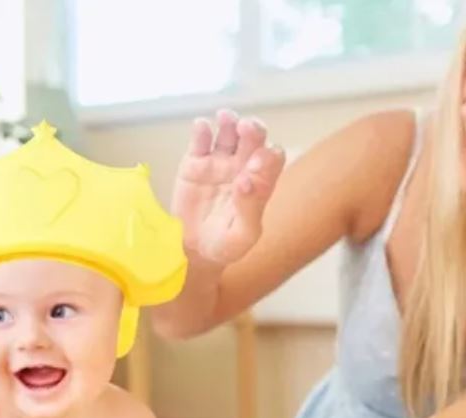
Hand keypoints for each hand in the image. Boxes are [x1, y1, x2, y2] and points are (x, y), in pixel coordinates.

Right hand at [172, 109, 285, 265]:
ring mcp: (219, 162)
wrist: (194, 251)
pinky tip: (202, 127)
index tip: (254, 166)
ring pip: (228, 132)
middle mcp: (242, 167)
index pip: (271, 160)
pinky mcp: (195, 163)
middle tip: (246, 128)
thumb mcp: (242, 235)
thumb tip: (247, 181)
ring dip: (230, 121)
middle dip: (253, 130)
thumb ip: (250, 209)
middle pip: (254, 138)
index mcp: (260, 183)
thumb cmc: (225, 246)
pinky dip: (202, 130)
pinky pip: (200, 141)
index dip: (267, 157)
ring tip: (226, 118)